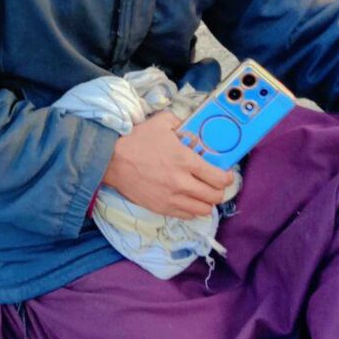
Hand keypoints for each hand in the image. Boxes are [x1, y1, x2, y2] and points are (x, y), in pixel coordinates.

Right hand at [102, 110, 234, 218]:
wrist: (111, 160)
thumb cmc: (137, 140)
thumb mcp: (162, 122)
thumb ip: (182, 123)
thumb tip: (193, 128)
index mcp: (186, 161)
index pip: (219, 179)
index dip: (227, 178)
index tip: (226, 174)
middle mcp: (182, 183)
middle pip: (215, 197)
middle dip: (219, 191)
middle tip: (215, 184)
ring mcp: (172, 199)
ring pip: (203, 210)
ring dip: (206, 202)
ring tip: (202, 193)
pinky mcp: (161, 208)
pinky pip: (186, 216)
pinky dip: (191, 209)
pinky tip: (187, 200)